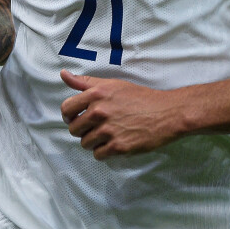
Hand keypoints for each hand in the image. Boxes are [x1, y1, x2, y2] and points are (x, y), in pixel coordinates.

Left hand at [60, 70, 182, 159]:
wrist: (166, 113)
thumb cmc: (140, 97)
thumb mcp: (113, 84)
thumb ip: (85, 82)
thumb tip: (63, 74)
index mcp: (97, 94)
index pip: (66, 109)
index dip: (69, 115)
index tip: (77, 117)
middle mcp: (100, 111)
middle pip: (74, 129)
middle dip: (82, 129)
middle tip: (96, 126)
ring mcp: (108, 130)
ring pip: (85, 143)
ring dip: (93, 141)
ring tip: (108, 133)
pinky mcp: (118, 147)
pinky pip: (98, 154)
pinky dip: (104, 151)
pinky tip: (114, 142)